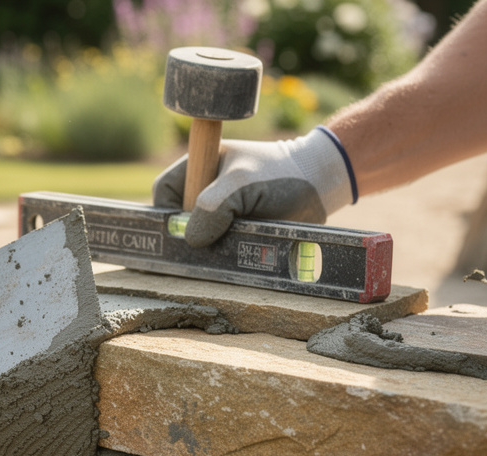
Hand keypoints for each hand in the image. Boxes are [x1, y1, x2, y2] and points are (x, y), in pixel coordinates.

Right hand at [153, 126, 356, 246]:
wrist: (321, 185)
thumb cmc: (280, 173)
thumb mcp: (242, 184)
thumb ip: (212, 207)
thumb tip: (190, 240)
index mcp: (201, 166)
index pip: (165, 190)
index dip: (167, 211)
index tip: (182, 230)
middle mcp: (206, 190)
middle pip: (179, 219)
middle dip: (190, 234)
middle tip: (207, 246)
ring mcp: (222, 213)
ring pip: (200, 238)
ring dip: (209, 249)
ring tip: (227, 252)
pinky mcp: (236, 232)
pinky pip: (220, 249)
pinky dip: (225, 257)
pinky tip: (238, 257)